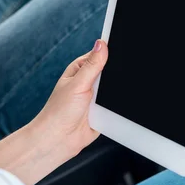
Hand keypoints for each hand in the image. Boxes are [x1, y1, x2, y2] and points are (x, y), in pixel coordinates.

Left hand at [36, 40, 107, 157]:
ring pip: (116, 90)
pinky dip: (118, 108)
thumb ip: (92, 65)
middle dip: (117, 75)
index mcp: (80, 70)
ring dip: (117, 93)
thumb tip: (102, 44)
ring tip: (111, 98)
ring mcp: (97, 98)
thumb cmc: (59, 112)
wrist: (58, 140)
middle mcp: (89, 82)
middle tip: (115, 81)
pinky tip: (117, 109)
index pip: (100, 55)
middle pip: (111, 72)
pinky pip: (117, 107)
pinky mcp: (103, 113)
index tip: (125, 47)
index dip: (112, 51)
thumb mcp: (77, 84)